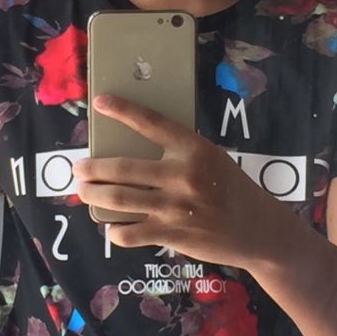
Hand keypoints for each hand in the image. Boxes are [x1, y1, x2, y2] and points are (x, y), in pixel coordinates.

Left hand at [74, 95, 286, 269]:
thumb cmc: (229, 189)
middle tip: (79, 168)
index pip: (152, 122)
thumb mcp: (211, 159)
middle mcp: (183, 175)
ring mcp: (176, 207)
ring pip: (119, 199)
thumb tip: (132, 151)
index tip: (100, 102)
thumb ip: (178, 154)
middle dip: (92, 168)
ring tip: (83, 191)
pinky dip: (114, 230)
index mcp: (194, 149)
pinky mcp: (172, 234)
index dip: (123, 110)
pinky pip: (130, 233)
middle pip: (123, 167)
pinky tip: (110, 226)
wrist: (258, 229)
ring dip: (94, 195)